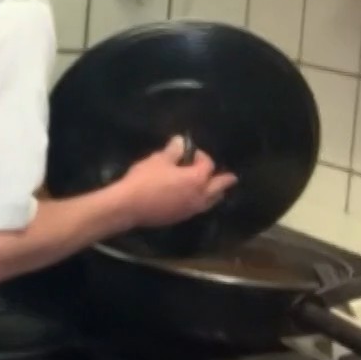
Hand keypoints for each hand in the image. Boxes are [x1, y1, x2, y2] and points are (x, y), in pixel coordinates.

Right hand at [120, 136, 237, 228]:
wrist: (129, 206)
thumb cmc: (145, 180)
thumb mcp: (158, 160)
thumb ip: (173, 151)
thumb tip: (181, 141)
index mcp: (196, 179)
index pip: (208, 165)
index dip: (202, 156)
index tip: (191, 152)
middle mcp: (199, 196)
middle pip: (219, 187)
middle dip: (224, 180)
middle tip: (231, 178)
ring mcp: (191, 209)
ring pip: (211, 202)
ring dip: (215, 194)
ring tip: (215, 190)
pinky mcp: (181, 218)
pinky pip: (198, 209)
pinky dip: (202, 202)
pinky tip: (195, 200)